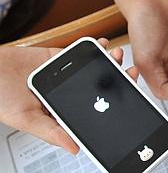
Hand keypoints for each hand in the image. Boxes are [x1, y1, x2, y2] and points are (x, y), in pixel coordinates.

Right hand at [0, 38, 136, 153]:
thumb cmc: (2, 98)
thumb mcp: (26, 120)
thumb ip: (51, 132)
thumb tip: (74, 148)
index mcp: (64, 111)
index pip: (94, 110)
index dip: (112, 105)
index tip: (130, 98)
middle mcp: (70, 93)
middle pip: (100, 87)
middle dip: (117, 80)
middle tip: (129, 73)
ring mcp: (68, 75)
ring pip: (95, 68)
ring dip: (109, 61)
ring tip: (117, 56)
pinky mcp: (63, 58)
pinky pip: (82, 52)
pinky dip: (94, 47)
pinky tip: (104, 44)